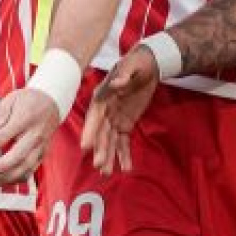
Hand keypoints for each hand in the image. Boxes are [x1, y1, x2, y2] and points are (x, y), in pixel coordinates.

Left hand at [0, 88, 61, 186]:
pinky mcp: (44, 151)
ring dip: (9, 178)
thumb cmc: (28, 100)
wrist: (53, 102)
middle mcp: (35, 134)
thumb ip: (2, 111)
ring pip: (26, 166)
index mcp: (24, 119)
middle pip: (17, 156)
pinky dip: (20, 178)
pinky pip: (33, 168)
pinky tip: (7, 181)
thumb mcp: (13, 98)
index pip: (2, 137)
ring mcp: (41, 145)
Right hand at [81, 46, 158, 174]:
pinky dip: (124, 154)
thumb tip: (118, 82)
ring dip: (108, 156)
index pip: (94, 116)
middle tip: (99, 165)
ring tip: (107, 173)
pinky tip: (126, 167)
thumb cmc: (137, 62)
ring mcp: (114, 119)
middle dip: (100, 149)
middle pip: (101, 132)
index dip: (90, 131)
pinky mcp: (125, 124)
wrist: (149, 64)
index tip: (86, 146)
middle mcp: (105, 110)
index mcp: (102, 97)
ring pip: (109, 141)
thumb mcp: (132, 64)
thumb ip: (124, 73)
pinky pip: (123, 141)